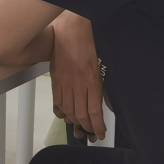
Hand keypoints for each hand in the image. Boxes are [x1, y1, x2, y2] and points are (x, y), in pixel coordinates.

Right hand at [49, 12, 105, 140]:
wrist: (72, 29)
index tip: (100, 134)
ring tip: (79, 127)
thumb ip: (106, 88)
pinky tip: (65, 115)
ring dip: (73, 122)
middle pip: (80, 114)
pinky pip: (57, 100)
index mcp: (92, 81)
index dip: (97, 126)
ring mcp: (64, 82)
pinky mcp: (55, 79)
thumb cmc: (90, 44)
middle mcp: (77, 84)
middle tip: (91, 134)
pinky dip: (60, 111)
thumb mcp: (104, 64)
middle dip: (86, 127)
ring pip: (67, 109)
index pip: (93, 111)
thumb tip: (108, 106)